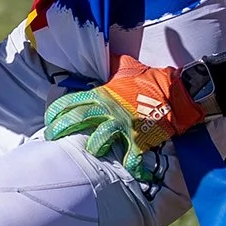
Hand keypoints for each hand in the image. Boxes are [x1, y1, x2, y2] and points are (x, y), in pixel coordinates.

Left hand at [43, 58, 208, 182]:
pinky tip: (131, 173)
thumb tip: (102, 53)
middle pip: (77, 120)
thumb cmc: (151, 78)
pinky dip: (131, 168)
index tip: (49, 121)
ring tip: (91, 152)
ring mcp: (123, 125)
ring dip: (93, 148)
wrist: (177, 91)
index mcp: (103, 94)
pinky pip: (131, 158)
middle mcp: (109, 110)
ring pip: (99, 140)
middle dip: (61, 130)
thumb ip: (111, 63)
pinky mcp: (139, 139)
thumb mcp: (127, 65)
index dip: (55, 113)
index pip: (71, 102)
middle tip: (52, 139)